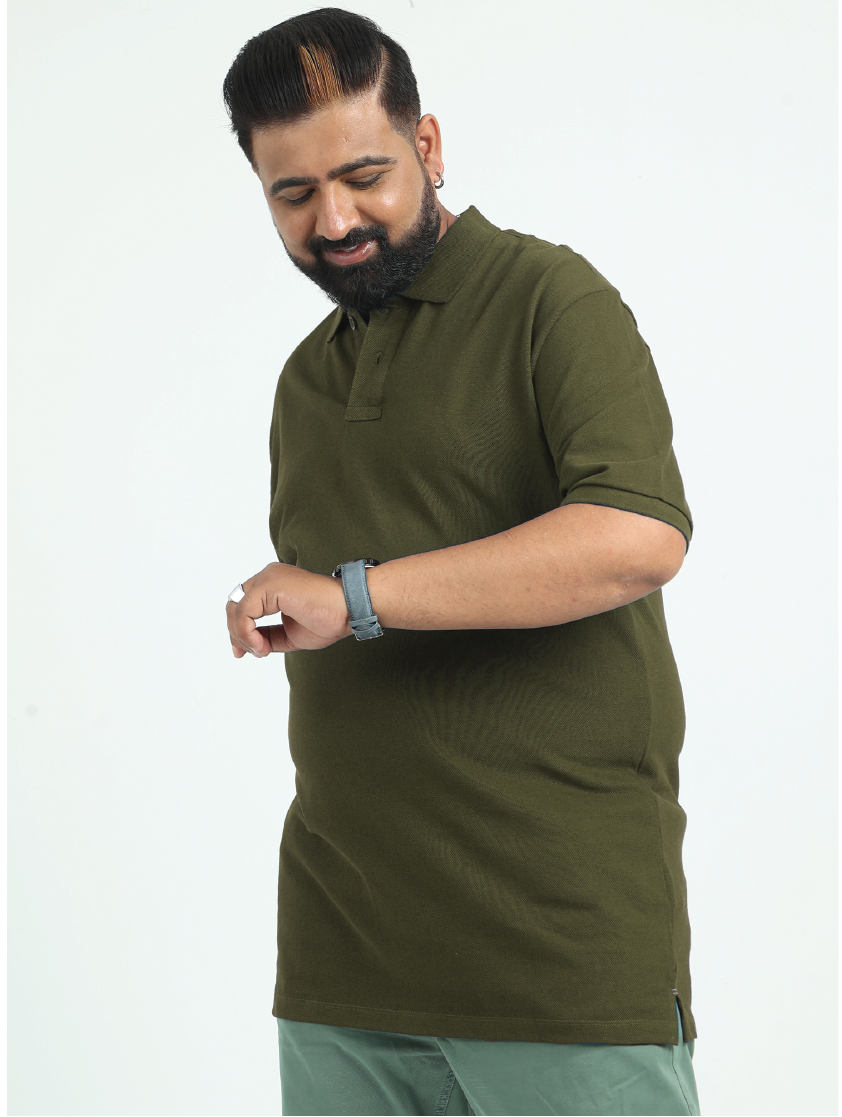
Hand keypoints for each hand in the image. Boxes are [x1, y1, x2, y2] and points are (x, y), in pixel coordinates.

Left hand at [226, 562, 350, 656]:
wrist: (350, 610)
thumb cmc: (330, 619)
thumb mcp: (290, 634)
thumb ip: (269, 635)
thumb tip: (250, 645)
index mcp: (274, 584)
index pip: (244, 604)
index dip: (238, 628)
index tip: (244, 651)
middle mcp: (269, 576)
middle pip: (234, 605)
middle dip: (235, 632)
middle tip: (243, 653)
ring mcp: (268, 578)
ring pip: (235, 608)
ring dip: (242, 635)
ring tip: (260, 651)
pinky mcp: (270, 585)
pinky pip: (244, 612)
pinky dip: (246, 632)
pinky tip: (262, 646)